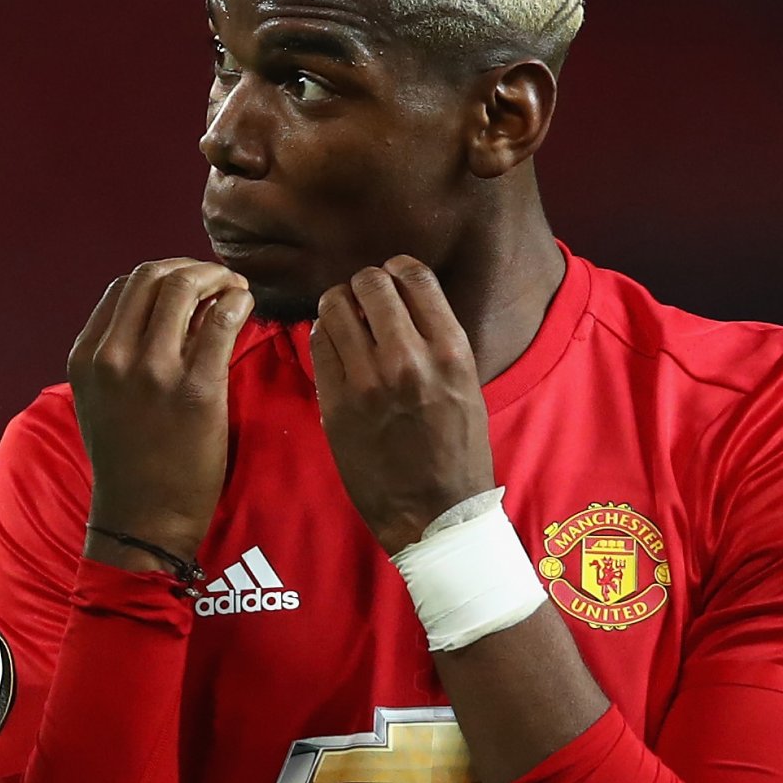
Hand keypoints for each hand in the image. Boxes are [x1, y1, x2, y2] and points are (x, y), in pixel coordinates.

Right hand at [66, 259, 254, 568]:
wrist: (143, 518)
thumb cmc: (128, 462)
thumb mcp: (102, 401)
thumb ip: (120, 355)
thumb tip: (169, 313)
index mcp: (86, 357)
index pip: (124, 286)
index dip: (163, 275)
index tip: (189, 286)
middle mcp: (112, 357)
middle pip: (152, 275)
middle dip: (191, 268)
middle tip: (218, 281)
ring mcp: (152, 372)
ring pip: (184, 287)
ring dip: (217, 278)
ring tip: (235, 290)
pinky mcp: (196, 389)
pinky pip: (221, 320)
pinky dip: (237, 301)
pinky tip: (245, 307)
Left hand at [311, 258, 494, 552]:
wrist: (432, 513)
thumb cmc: (456, 451)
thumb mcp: (465, 386)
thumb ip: (437, 341)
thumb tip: (405, 300)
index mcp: (450, 351)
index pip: (414, 276)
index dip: (397, 269)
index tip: (392, 279)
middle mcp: (408, 358)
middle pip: (369, 283)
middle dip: (363, 285)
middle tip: (363, 299)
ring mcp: (367, 381)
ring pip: (334, 308)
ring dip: (337, 306)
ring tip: (345, 321)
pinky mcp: (335, 403)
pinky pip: (317, 344)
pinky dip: (323, 336)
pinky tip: (334, 347)